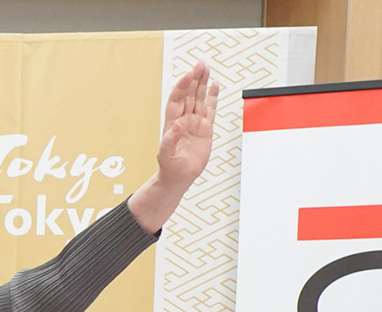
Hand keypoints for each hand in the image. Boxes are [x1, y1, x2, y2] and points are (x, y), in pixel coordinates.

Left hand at [156, 60, 218, 188]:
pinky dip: (213, 97)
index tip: (189, 74)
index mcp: (172, 123)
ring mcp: (195, 122)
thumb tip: (176, 125)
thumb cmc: (170, 167)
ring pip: (199, 98)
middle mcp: (184, 119)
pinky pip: (210, 109)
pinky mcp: (205, 128)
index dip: (182, 86)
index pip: (177, 99)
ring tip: (206, 68)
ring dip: (202, 83)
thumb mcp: (167, 154)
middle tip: (200, 64)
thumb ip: (170, 139)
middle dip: (194, 78)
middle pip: (189, 94)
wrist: (179, 177)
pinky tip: (215, 85)